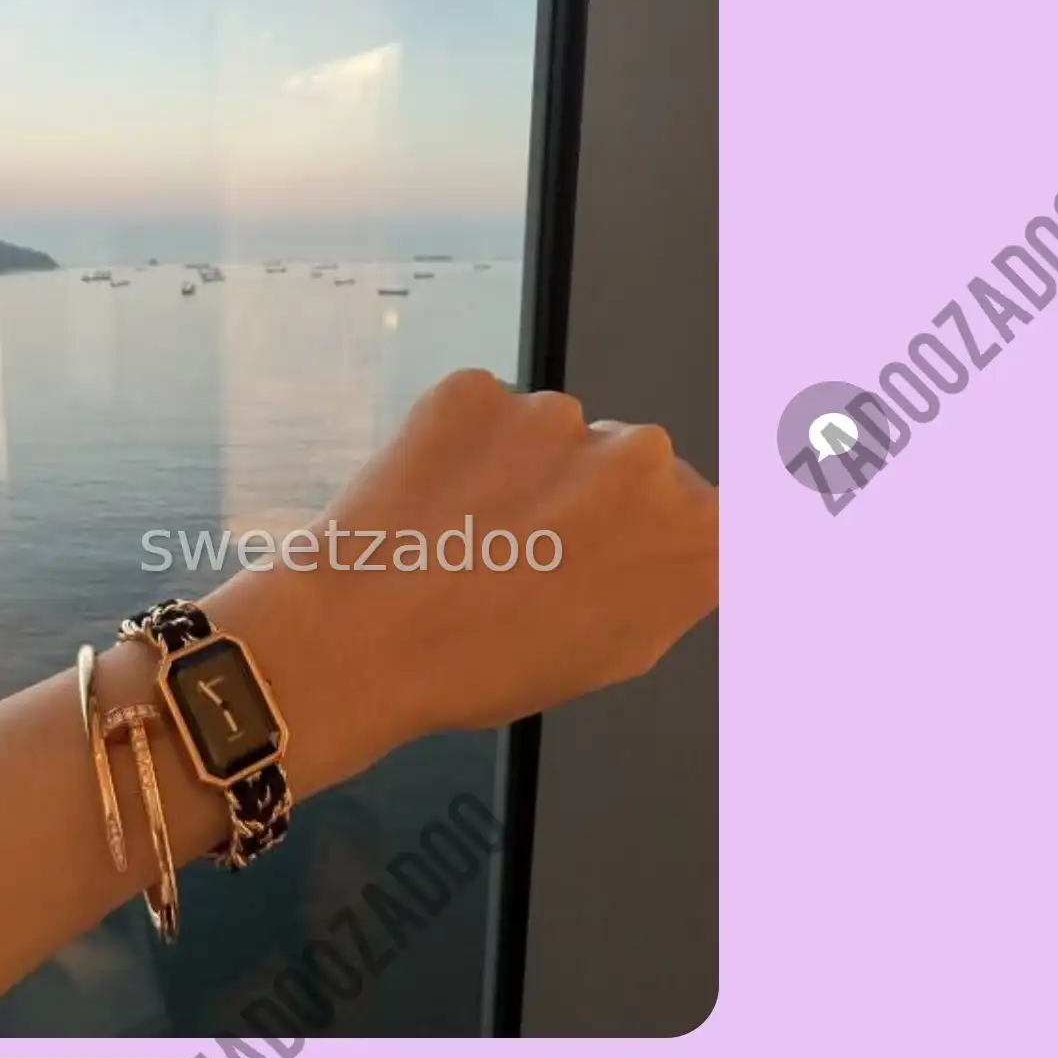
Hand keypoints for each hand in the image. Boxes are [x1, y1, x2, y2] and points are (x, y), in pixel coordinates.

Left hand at [209, 369, 717, 794]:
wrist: (360, 642)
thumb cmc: (488, 666)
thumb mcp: (614, 651)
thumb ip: (669, 582)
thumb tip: (683, 542)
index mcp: (694, 530)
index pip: (697, 511)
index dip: (645, 537)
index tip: (605, 555)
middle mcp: (643, 457)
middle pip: (630, 463)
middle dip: (589, 498)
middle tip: (528, 555)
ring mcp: (558, 414)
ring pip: (554, 436)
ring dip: (523, 472)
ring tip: (469, 539)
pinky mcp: (479, 391)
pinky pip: (486, 417)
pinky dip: (463, 450)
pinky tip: (432, 506)